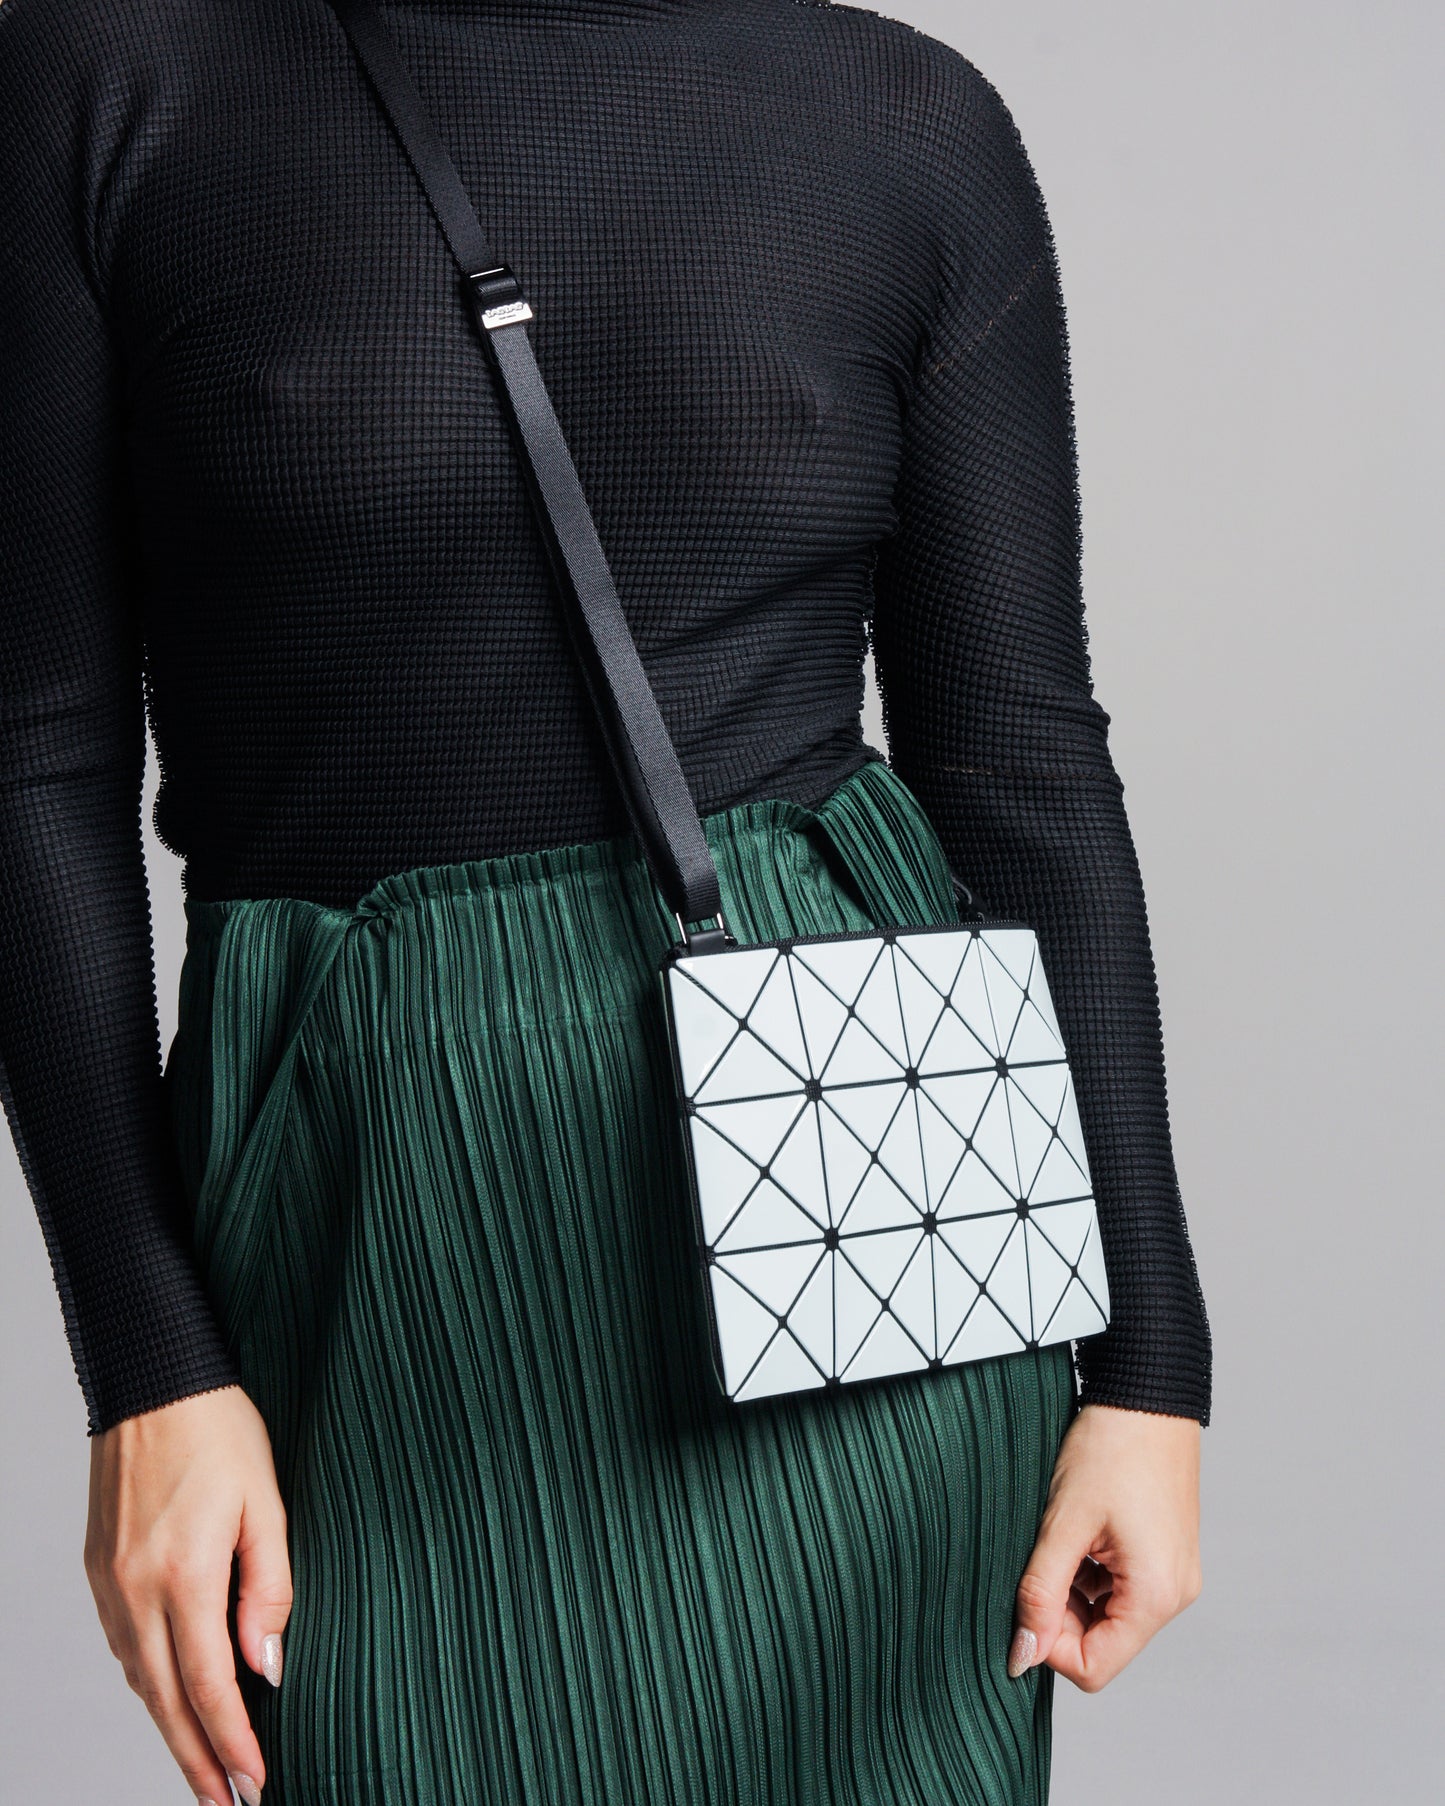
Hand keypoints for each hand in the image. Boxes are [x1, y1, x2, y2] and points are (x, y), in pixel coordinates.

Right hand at [84, 1385, 289, 1804]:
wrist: (153, 1378)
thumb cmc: (219, 1431)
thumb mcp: (267, 1500)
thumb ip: (270, 1585)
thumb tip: (269, 1664)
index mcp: (184, 1575)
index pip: (210, 1686)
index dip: (234, 1741)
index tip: (257, 1780)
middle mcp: (135, 1591)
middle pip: (167, 1702)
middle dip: (198, 1760)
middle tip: (227, 1802)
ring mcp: (110, 1583)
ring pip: (141, 1679)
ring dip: (172, 1727)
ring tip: (205, 1763)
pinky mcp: (98, 1570)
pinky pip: (124, 1646)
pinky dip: (150, 1682)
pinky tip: (172, 1695)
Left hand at [1008, 1401, 1201, 1691]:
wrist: (1147, 1391)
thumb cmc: (1110, 1447)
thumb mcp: (1063, 1521)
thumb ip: (1040, 1592)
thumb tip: (1020, 1654)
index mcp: (1156, 1595)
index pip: (1094, 1667)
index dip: (1048, 1645)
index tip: (1023, 1600)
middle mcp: (1175, 1594)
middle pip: (1102, 1642)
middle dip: (1059, 1613)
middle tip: (1035, 1560)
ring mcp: (1174, 1573)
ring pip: (1107, 1613)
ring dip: (1072, 1588)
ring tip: (1060, 1534)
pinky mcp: (1166, 1553)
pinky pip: (1121, 1586)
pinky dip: (1090, 1570)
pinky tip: (1078, 1527)